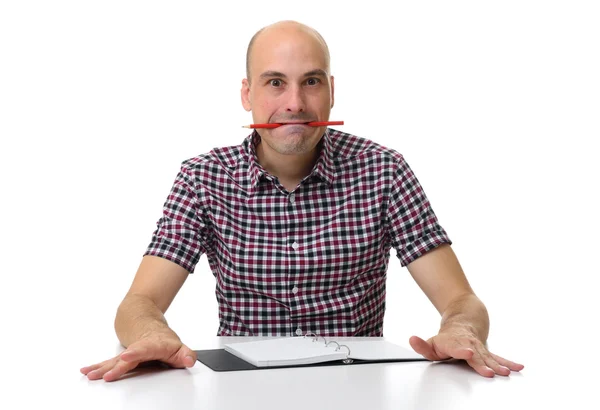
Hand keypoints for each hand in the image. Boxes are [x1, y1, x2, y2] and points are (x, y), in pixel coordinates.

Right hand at [80, 332, 196, 381]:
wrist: (147, 323)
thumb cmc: (163, 340)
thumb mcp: (179, 347)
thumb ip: (186, 355)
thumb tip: (190, 360)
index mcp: (153, 345)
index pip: (144, 349)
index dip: (136, 353)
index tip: (127, 356)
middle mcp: (138, 348)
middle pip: (127, 358)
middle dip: (117, 366)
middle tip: (107, 375)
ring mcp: (128, 352)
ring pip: (115, 360)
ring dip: (102, 368)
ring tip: (91, 374)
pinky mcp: (121, 357)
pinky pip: (109, 362)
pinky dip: (98, 366)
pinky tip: (87, 371)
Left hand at [409, 328, 523, 377]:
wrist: (464, 322)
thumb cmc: (447, 338)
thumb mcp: (431, 342)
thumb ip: (422, 345)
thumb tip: (412, 339)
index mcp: (453, 342)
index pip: (456, 347)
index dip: (462, 350)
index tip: (468, 352)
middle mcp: (468, 344)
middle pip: (475, 355)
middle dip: (482, 363)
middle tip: (488, 372)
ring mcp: (479, 348)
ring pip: (488, 357)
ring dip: (497, 365)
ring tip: (504, 372)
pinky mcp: (487, 351)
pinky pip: (498, 357)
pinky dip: (508, 362)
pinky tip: (517, 367)